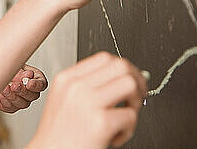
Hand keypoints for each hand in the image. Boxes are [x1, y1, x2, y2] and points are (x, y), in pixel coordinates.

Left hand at [0, 64, 47, 112]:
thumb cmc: (8, 68)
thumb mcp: (14, 66)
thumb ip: (21, 71)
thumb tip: (29, 75)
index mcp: (35, 79)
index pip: (41, 84)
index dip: (36, 85)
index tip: (29, 84)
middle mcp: (31, 92)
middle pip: (32, 96)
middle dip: (22, 91)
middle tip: (14, 86)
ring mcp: (22, 101)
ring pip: (21, 103)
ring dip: (12, 96)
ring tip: (5, 88)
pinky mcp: (12, 107)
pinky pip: (10, 107)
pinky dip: (4, 100)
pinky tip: (1, 93)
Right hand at [26, 52, 146, 148]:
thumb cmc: (59, 135)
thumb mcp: (64, 100)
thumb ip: (87, 86)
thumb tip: (125, 77)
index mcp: (66, 78)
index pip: (105, 58)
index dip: (124, 69)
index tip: (131, 81)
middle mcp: (76, 86)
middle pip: (121, 66)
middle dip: (136, 81)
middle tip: (135, 98)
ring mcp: (87, 102)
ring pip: (130, 85)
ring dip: (134, 103)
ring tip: (124, 118)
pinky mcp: (100, 122)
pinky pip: (130, 116)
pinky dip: (128, 130)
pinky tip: (113, 137)